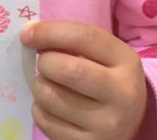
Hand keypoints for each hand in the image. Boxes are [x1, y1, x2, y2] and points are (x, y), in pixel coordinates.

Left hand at [21, 21, 149, 139]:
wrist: (130, 124)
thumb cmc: (108, 78)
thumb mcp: (105, 55)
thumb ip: (75, 42)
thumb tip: (31, 35)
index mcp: (127, 62)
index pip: (83, 37)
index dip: (49, 32)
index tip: (27, 34)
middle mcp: (122, 94)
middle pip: (67, 69)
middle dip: (44, 62)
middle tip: (44, 63)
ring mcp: (105, 124)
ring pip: (50, 96)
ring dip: (39, 86)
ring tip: (49, 84)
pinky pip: (44, 120)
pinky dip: (39, 108)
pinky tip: (52, 106)